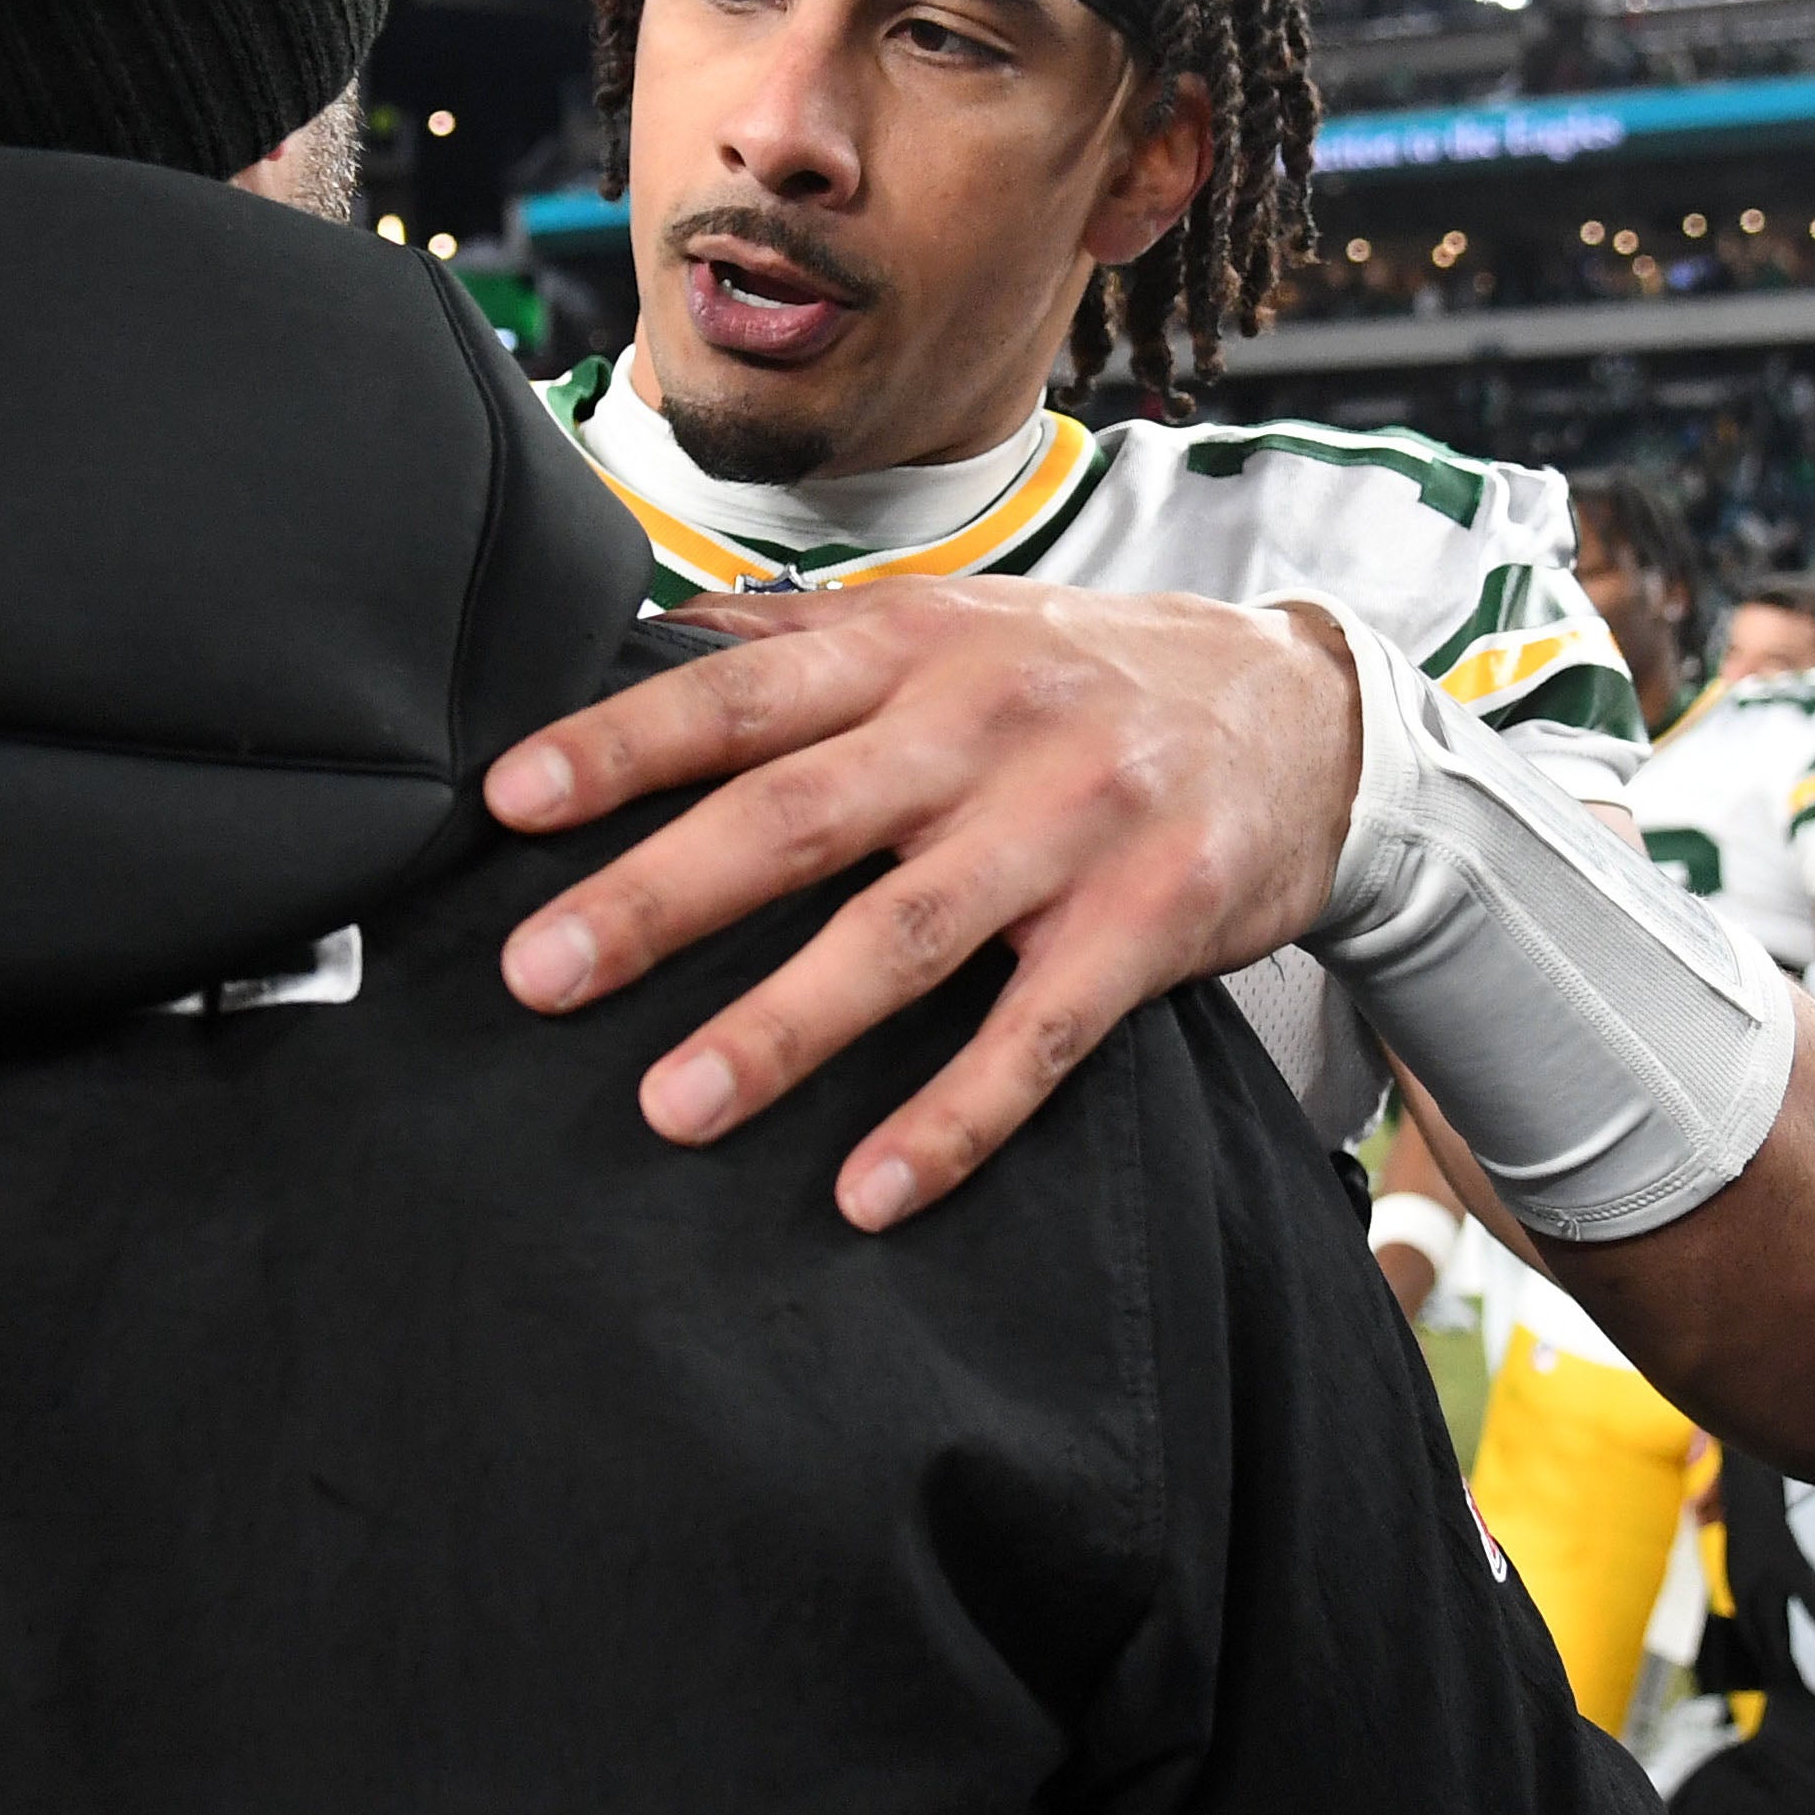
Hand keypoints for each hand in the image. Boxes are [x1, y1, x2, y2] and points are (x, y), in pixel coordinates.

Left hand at [485, 578, 1363, 1230]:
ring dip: (783, 1027)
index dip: (618, 744)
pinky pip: (1038, 1038)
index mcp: (909, 648)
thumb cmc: (1079, 672)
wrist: (1310, 711)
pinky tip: (867, 1193)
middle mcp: (982, 726)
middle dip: (658, 897)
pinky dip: (953, 1120)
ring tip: (672, 1106)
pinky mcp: (1149, 926)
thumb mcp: (945, 622)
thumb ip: (796, 639)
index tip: (504, 802)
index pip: (737, 696)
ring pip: (904, 935)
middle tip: (536, 972)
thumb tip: (637, 637)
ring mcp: (1070, 828)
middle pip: (797, 816)